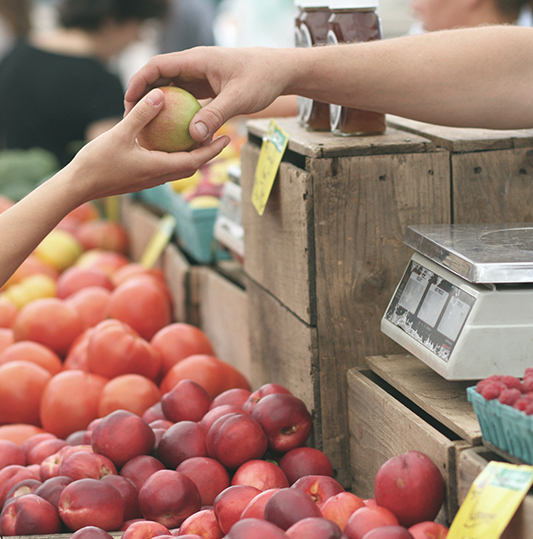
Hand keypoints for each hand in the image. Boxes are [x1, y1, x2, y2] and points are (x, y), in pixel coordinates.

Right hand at [69, 87, 230, 203]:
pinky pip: (164, 167)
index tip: (227, 138)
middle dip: (207, 153)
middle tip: (218, 136)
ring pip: (178, 168)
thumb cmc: (97, 162)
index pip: (195, 160)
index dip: (213, 150)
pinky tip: (168, 143)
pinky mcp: (140, 179)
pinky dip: (174, 156)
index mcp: (159, 168)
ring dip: (191, 156)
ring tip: (197, 138)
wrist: (78, 187)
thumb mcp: (119, 134)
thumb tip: (160, 94)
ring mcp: (150, 180)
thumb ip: (141, 115)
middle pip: (191, 166)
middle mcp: (159, 177)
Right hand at [124, 47, 290, 144]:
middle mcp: (195, 66)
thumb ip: (215, 116)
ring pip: (172, 89)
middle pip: (160, 78)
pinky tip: (174, 131)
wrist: (280, 71)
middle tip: (133, 120)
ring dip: (160, 106)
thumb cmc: (262, 78)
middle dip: (144, 96)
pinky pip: (186, 99)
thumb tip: (193, 136)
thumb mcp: (239, 98)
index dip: (139, 82)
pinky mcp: (208, 87)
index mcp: (197, 60)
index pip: (157, 66)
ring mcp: (201, 76)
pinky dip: (178, 112)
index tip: (129, 102)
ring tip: (148, 128)